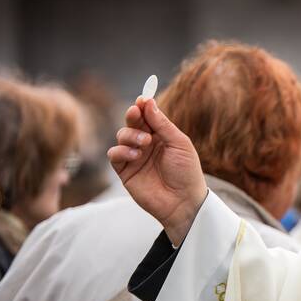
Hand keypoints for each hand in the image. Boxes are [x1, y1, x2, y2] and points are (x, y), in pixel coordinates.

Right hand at [107, 97, 206, 245]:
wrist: (183, 202)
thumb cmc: (186, 172)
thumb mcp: (179, 143)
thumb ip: (163, 124)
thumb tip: (148, 101)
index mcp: (162, 136)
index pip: (149, 116)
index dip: (144, 107)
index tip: (142, 99)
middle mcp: (147, 144)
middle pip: (133, 123)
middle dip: (133, 116)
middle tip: (136, 113)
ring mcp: (135, 157)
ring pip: (122, 136)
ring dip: (130, 135)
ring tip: (144, 143)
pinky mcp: (125, 171)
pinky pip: (114, 154)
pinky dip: (121, 150)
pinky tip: (135, 154)